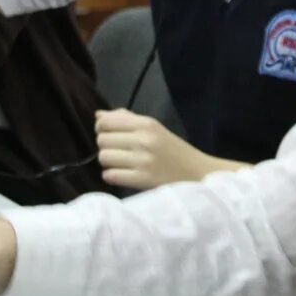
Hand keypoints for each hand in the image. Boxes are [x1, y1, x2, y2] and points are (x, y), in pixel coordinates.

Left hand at [95, 109, 226, 189]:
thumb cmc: (173, 150)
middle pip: (102, 140)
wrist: (197, 173)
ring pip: (104, 158)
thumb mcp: (154, 128)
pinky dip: (112, 176)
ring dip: (109, 162)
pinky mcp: (142, 180)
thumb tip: (98, 115)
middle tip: (119, 152)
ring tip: (122, 164)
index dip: (102, 129)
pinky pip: (110, 176)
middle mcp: (143, 140)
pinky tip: (123, 175)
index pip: (106, 122)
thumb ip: (126, 119)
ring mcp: (142, 161)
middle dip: (107, 146)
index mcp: (146, 124)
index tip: (110, 135)